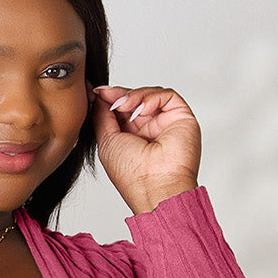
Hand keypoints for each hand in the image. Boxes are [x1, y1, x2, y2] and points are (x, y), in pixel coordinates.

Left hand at [90, 84, 200, 215]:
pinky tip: (140, 111)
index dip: (110, 99)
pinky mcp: (181, 117)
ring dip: (134, 96)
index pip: (122, 110)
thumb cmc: (132, 174)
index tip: (96, 92)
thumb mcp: (107, 141)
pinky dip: (151, 98)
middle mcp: (149, 130)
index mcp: (131, 138)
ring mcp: (165, 123)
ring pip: (150, 94)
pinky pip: (167, 96)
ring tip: (124, 106)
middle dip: (120, 95)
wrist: (155, 186)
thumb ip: (102, 117)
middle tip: (109, 96)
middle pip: (135, 99)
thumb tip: (99, 96)